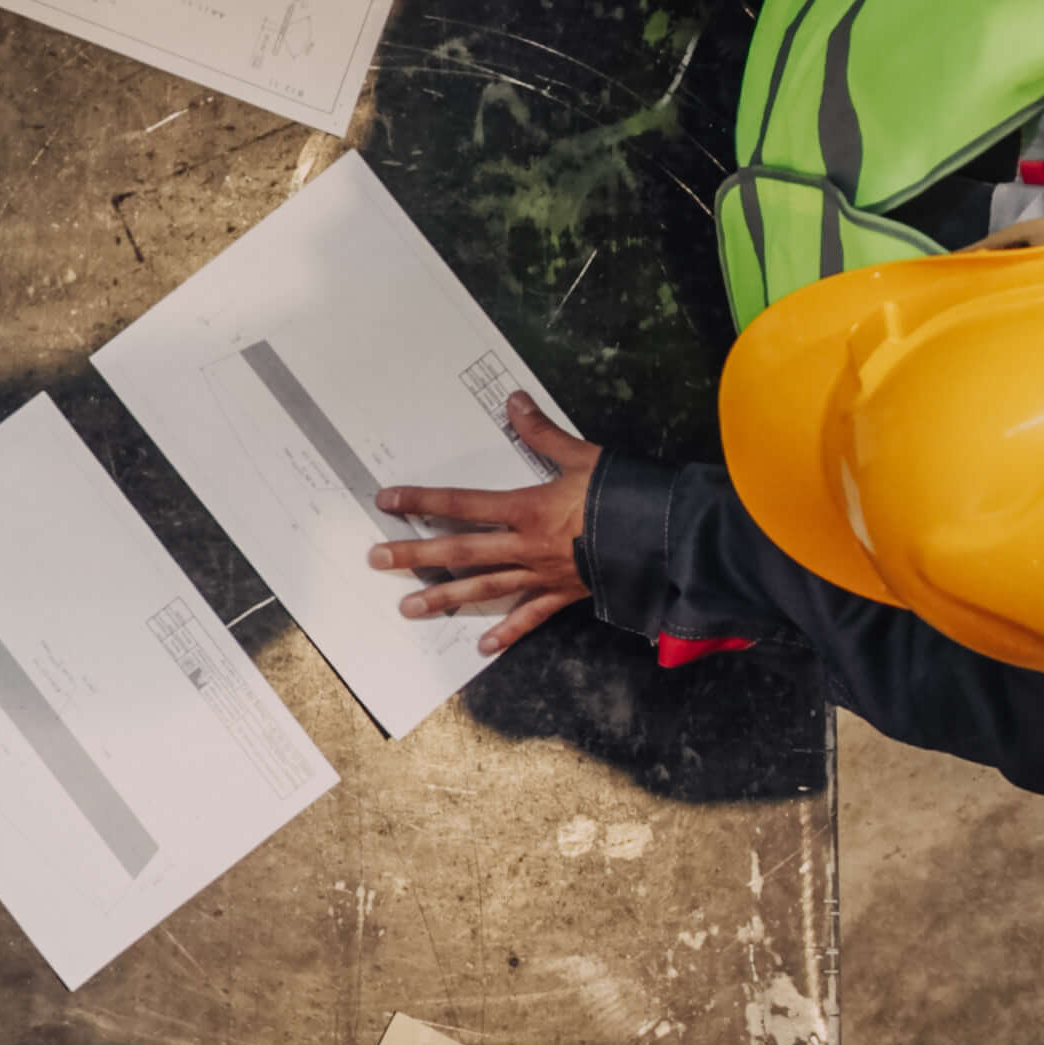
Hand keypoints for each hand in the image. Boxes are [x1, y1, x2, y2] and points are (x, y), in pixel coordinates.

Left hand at [368, 392, 601, 656]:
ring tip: (408, 608)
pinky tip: (483, 645)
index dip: (423, 500)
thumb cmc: (624, 494)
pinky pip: (531, 616)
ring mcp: (543, 573)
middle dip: (415, 554)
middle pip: (460, 549)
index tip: (386, 501)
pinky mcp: (564, 594)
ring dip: (445, 596)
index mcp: (526, 508)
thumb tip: (513, 400)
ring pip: (484, 587)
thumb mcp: (583, 456)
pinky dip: (508, 631)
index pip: (462, 502)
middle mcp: (526, 545)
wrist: (667, 537)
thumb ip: (543, 433)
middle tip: (376, 560)